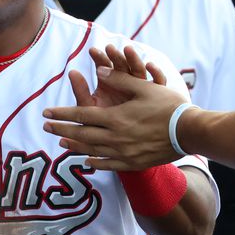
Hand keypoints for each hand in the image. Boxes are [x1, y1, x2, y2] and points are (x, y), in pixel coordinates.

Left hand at [43, 45, 186, 170]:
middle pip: (82, 134)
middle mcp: (116, 138)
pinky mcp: (134, 163)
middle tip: (46, 127)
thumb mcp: (144, 87)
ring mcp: (124, 153)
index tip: (46, 112)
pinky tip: (87, 160)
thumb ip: (120, 79)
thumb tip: (99, 69)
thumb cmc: (169, 106)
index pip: (82, 115)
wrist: (189, 131)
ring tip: (62, 142)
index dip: (62, 113)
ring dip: (75, 146)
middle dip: (62, 129)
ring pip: (93, 151)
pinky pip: (109, 165)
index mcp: (116, 118)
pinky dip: (96, 162)